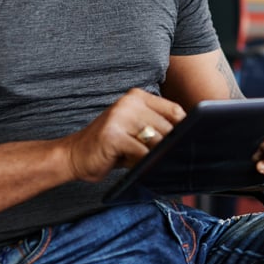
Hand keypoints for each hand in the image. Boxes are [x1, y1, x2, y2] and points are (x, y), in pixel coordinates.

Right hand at [64, 88, 185, 182]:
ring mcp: (120, 117)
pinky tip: (138, 166)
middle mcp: (129, 102)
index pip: (174, 110)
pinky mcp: (113, 135)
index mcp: (137, 97)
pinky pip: (141, 152)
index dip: (185, 130)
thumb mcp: (135, 131)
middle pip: (168, 126)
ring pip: (156, 139)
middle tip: (169, 160)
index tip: (189, 144)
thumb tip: (189, 139)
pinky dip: (145, 163)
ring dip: (158, 155)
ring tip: (150, 162)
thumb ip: (157, 129)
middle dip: (171, 146)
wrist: (73, 155)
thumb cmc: (111, 146)